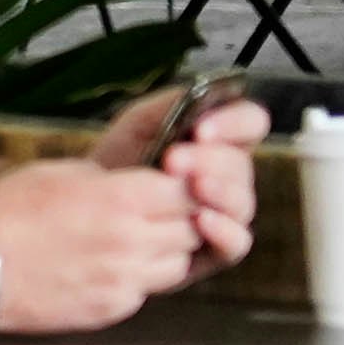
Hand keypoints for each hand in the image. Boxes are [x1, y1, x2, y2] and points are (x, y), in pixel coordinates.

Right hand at [0, 154, 215, 335]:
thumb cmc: (5, 210)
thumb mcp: (57, 170)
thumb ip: (106, 179)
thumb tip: (132, 185)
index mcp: (120, 199)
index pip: (186, 192)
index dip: (184, 186)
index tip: (175, 184)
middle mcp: (132, 243)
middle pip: (190, 230)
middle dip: (182, 218)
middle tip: (162, 210)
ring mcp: (124, 281)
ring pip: (177, 266)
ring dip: (168, 250)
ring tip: (140, 239)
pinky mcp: (111, 309)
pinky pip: (145, 291)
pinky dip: (138, 278)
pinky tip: (110, 266)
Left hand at [91, 86, 266, 275]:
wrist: (93, 208)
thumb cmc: (120, 161)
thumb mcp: (139, 123)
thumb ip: (171, 105)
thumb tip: (199, 97)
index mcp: (219, 139)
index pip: (250, 122)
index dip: (235, 122)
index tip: (202, 129)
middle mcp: (230, 175)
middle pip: (242, 164)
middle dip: (209, 160)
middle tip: (174, 160)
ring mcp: (227, 212)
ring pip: (242, 202)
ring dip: (218, 192)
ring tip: (192, 187)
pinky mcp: (218, 247)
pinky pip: (238, 241)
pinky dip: (224, 230)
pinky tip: (200, 220)